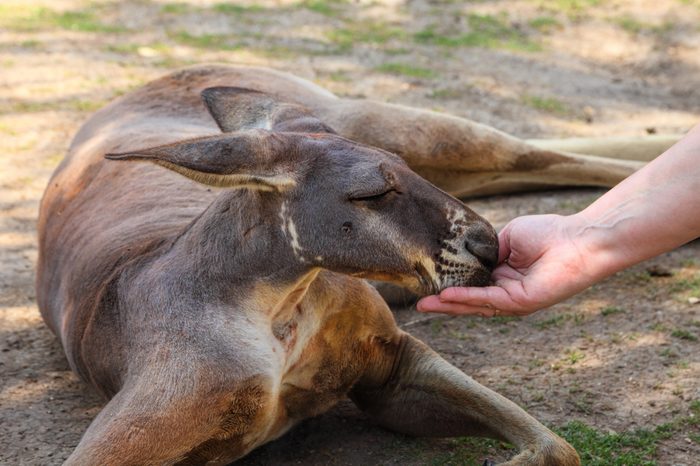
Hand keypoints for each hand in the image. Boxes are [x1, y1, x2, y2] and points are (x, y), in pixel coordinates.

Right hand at [417, 214, 597, 316]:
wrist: (578, 238)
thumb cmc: (549, 233)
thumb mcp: (507, 238)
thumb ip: (487, 250)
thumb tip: (467, 256)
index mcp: (503, 278)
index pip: (471, 287)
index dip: (449, 287)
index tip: (427, 285)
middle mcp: (506, 292)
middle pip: (469, 302)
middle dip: (443, 305)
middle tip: (418, 305)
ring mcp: (514, 300)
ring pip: (475, 306)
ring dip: (449, 306)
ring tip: (425, 305)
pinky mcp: (522, 301)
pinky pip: (488, 300)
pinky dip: (466, 298)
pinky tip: (447, 296)